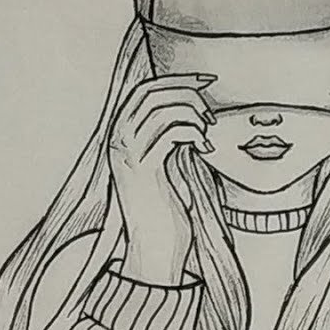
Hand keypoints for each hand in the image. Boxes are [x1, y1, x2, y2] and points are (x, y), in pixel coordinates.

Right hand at [108, 72, 216, 284]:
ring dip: (193, 113)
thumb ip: (167, 135)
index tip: (206, 81)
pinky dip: (194, 132)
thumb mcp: (162, 163)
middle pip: (153, 92)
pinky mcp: (144, 169)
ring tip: (207, 132)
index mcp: (119, 136)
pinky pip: (172, 132)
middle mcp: (117, 141)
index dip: (177, 80)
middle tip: (211, 108)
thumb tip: (191, 107)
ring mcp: (127, 154)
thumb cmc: (163, 209)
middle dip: (187, 91)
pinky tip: (204, 148)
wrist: (155, 249)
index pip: (145, 90)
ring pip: (164, 108)